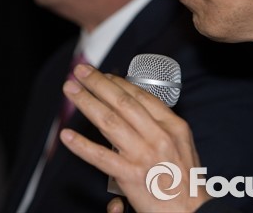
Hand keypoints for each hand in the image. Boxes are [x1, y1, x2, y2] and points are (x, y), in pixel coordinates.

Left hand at [59, 63, 210, 211]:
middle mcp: (158, 136)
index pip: (140, 96)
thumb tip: (131, 109)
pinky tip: (67, 136)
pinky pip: (100, 157)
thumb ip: (158, 126)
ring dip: (86, 102)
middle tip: (81, 71)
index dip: (117, 82)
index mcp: (173, 126)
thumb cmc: (185, 180)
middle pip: (122, 102)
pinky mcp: (130, 176)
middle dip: (98, 83)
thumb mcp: (180, 145)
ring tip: (71, 90)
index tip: (103, 74)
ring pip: (108, 121)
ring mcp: (143, 155)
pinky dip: (81, 146)